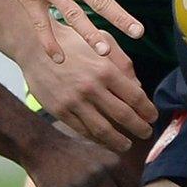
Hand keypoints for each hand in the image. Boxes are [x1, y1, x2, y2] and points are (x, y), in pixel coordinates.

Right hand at [22, 23, 157, 151]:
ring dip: (119, 141)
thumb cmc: (72, 41)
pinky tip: (104, 140)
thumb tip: (139, 87)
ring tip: (127, 144)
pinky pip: (82, 131)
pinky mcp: (59, 110)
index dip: (147, 110)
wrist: (33, 46)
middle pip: (123, 116)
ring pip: (103, 130)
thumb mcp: (101, 41)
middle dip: (139, 128)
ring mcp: (74, 101)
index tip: (153, 117)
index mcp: (105, 69)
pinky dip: (96, 139)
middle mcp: (91, 87)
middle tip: (146, 133)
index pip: (135, 97)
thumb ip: (123, 63)